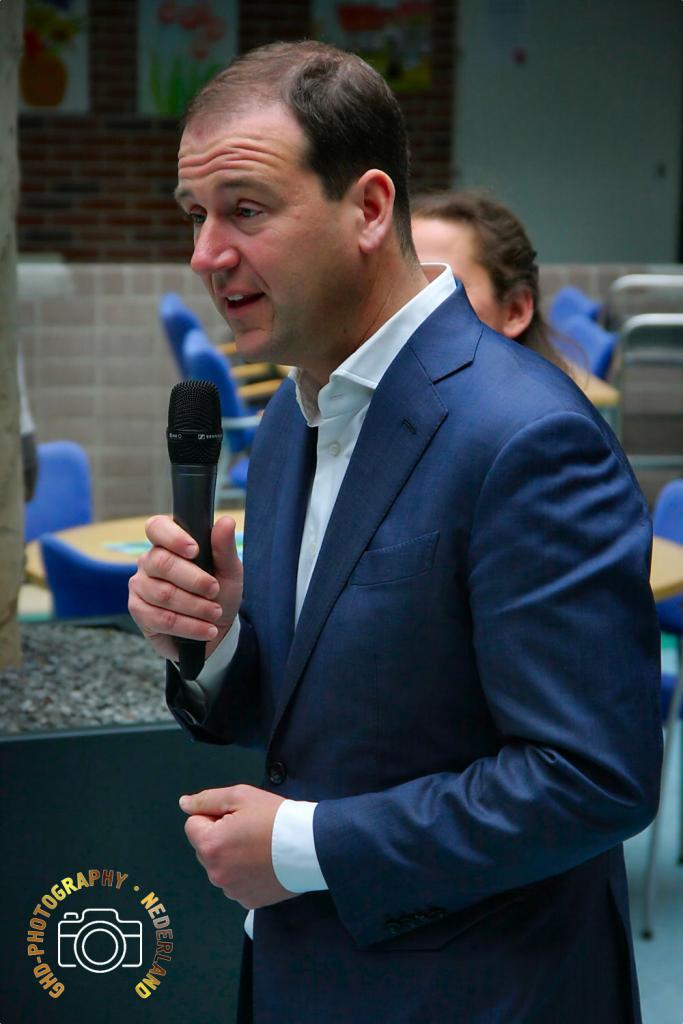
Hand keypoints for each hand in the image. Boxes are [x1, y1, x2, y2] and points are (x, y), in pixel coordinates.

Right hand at [128, 514, 242, 661]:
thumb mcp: (229, 571)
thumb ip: (224, 547)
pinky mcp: (138, 611)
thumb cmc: (218, 594)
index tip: (195, 550)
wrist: (215, 629)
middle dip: (194, 579)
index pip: (157, 527)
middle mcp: (149, 561)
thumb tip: (226, 521)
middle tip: (215, 590)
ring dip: (195, 606)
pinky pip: (160, 618)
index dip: (173, 537)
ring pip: (163, 594)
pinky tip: (206, 629)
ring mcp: (140, 586)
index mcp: (168, 543)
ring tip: (215, 613)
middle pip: (162, 563)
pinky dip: (189, 626)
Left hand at [179, 785, 293, 908]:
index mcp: (209, 846)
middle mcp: (215, 873)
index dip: (214, 815)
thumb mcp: (241, 796)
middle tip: (250, 829)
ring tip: (260, 846)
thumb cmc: (275, 817)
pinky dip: (245, 873)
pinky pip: (235, 882)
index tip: (238, 816)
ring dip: (231, 856)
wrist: (310, 846)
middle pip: (205, 848)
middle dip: (220, 837)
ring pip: (220, 866)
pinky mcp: (247, 902)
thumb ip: (207, 800)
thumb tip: (184, 804)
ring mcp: (231, 891)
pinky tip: (264, 864)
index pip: (193, 824)